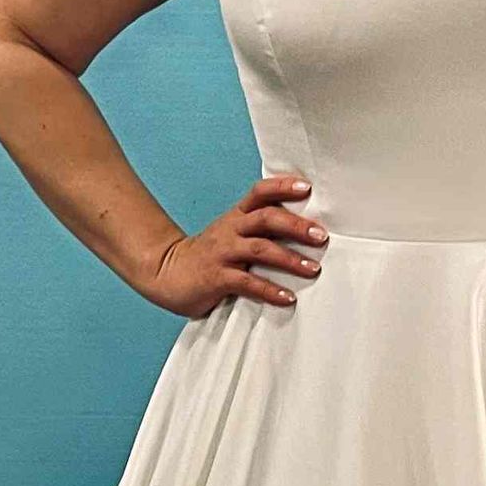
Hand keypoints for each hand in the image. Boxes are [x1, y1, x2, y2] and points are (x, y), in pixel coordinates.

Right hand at [140, 173, 327, 317]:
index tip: (307, 187)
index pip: (260, 192)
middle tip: (321, 236)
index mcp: (236, 216)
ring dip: (290, 259)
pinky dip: (270, 291)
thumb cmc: (208, 255)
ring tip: (313, 269)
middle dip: (296, 225)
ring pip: (261, 249)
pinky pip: (248, 283)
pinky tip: (288, 298)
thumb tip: (303, 231)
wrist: (165, 272)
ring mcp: (223, 253)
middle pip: (266, 218)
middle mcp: (231, 230)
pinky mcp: (217, 278)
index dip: (282, 187)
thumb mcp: (230, 233)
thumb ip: (258, 230)